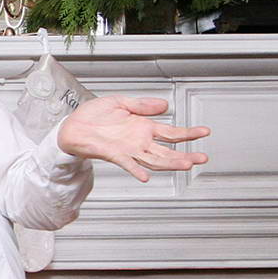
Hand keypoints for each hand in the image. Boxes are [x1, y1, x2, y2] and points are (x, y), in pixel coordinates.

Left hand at [57, 96, 209, 183]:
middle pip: (167, 151)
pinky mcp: (114, 154)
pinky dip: (137, 170)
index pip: (171, 133)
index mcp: (143, 127)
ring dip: (170, 163)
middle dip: (186, 154)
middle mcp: (138, 141)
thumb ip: (143, 104)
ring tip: (186, 165)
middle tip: (202, 157)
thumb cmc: (93, 115)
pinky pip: (128, 164)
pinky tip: (146, 176)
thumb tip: (164, 105)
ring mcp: (128, 149)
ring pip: (154, 159)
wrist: (73, 125)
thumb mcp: (121, 102)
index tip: (204, 132)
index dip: (189, 133)